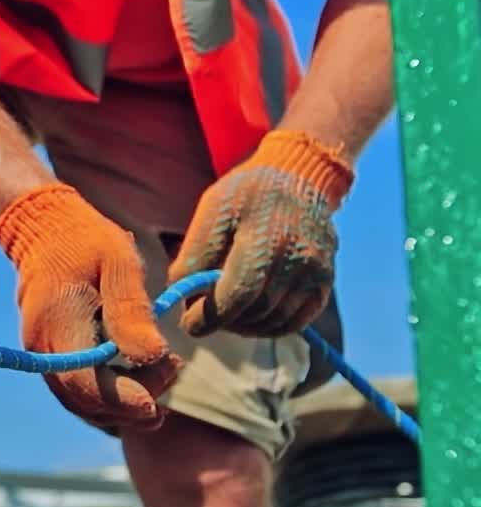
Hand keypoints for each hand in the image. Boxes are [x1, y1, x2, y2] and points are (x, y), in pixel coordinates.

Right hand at [0, 183, 179, 430]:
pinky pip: (79, 392)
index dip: (125, 400)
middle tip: (174, 367)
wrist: (46, 231)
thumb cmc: (86, 241)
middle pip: (86, 402)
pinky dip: (110, 397)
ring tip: (164, 376)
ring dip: (124, 405)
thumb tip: (153, 356)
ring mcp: (43, 355)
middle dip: (133, 402)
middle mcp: (42, 349)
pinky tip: (140, 382)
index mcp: (58, 325)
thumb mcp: (118, 262)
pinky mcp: (52, 356)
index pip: (86, 383)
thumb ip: (132, 310)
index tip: (163, 395)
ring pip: (82, 404)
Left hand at [168, 130, 353, 338]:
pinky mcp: (324, 282)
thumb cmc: (246, 194)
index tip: (189, 324)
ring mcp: (316, 272)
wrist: (298, 178)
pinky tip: (248, 316)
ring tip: (224, 313)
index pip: (239, 292)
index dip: (211, 316)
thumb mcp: (213, 210)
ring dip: (243, 326)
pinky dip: (268, 327)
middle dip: (223, 321)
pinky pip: (295, 322)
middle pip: (256, 311)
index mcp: (266, 236)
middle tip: (202, 315)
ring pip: (274, 322)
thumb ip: (196, 252)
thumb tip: (182, 293)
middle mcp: (298, 257)